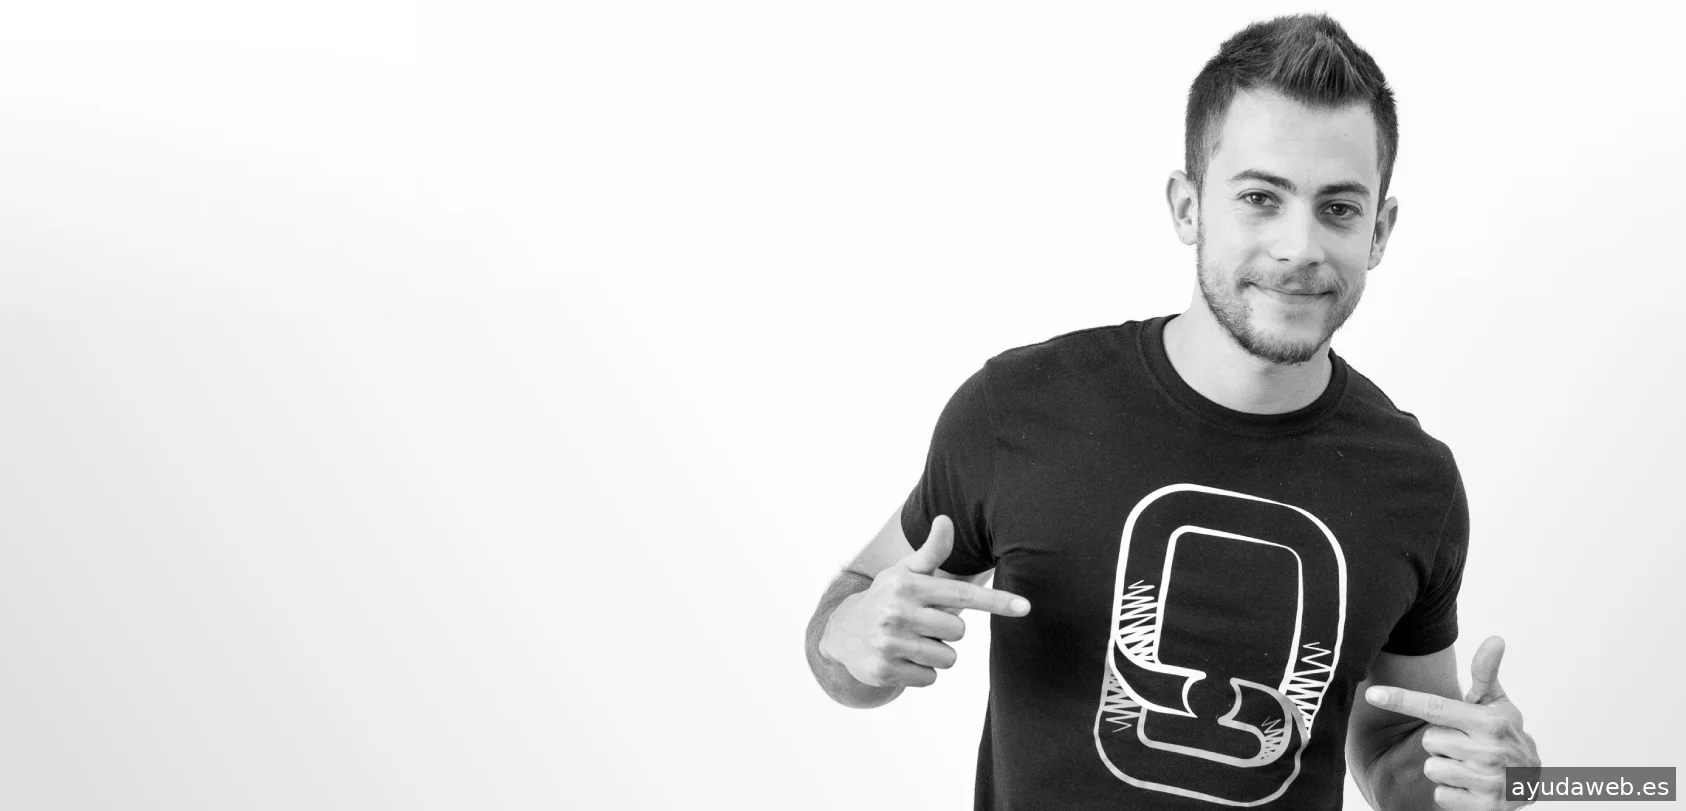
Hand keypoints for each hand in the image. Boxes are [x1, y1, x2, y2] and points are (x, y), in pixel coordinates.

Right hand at [820, 515, 1030, 688]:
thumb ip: (932, 551)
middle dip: (946, 630)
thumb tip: (946, 519)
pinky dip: (922, 672)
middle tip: (921, 623)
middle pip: (959, 630)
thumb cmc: (887, 597)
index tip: (1025, 606)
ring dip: (936, 653)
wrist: (842, 631)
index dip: (997, 601)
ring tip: (911, 641)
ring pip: (948, 657)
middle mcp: (897, 612)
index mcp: (907, 585)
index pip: (962, 593)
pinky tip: (901, 658)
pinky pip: (930, 678)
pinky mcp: (884, 670)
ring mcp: (889, 642)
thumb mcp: (906, 572)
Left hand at [1366, 636, 1541, 809]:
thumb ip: (1486, 674)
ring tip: (1469, 765)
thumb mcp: (1498, 705)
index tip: (1373, 694)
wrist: (1532, 784)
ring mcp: (1488, 781)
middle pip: (1428, 739)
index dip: (1401, 699)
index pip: (1436, 707)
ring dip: (1444, 767)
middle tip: (1465, 743)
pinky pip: (1440, 794)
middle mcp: (1490, 751)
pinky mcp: (1484, 807)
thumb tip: (1495, 638)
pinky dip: (1451, 792)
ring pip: (1431, 767)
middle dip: (1441, 742)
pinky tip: (1471, 786)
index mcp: (1490, 722)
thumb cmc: (1506, 735)